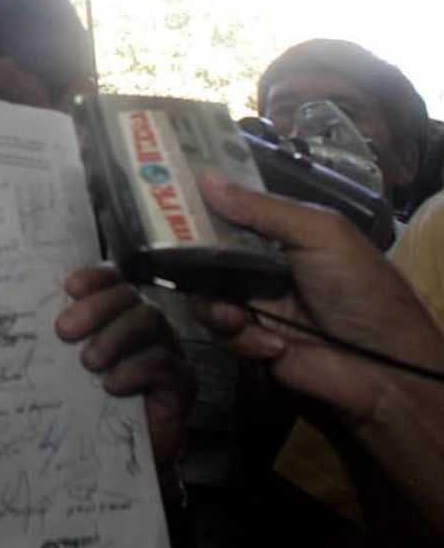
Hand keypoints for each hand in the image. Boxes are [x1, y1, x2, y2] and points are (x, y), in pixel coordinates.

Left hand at [57, 264, 194, 471]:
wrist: (120, 458)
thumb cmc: (89, 405)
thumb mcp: (66, 368)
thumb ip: (56, 343)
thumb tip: (17, 321)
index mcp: (119, 314)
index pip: (113, 278)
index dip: (95, 276)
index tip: (69, 287)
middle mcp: (147, 325)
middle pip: (130, 296)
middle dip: (96, 308)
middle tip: (64, 331)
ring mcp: (169, 350)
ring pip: (150, 321)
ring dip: (115, 336)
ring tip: (88, 362)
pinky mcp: (182, 382)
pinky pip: (164, 361)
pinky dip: (135, 369)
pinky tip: (112, 386)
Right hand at [191, 173, 443, 429]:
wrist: (384, 369)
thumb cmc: (360, 289)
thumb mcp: (320, 235)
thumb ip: (261, 209)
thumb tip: (204, 178)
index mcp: (283, 235)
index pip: (231, 212)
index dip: (199, 205)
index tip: (162, 194)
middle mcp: (263, 267)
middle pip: (206, 254)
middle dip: (190, 257)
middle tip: (168, 255)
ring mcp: (255, 306)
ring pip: (205, 295)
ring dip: (215, 306)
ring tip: (237, 317)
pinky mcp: (251, 343)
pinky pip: (221, 333)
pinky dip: (242, 338)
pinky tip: (272, 344)